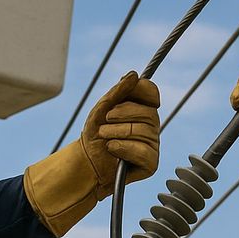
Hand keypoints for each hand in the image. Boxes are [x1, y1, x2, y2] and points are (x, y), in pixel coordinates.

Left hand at [25, 72, 160, 235]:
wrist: (85, 162)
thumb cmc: (94, 134)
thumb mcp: (102, 109)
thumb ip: (118, 92)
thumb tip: (134, 75)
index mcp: (142, 109)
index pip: (151, 92)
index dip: (141, 90)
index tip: (124, 96)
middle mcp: (151, 126)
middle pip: (148, 112)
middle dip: (121, 116)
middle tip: (104, 122)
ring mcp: (153, 144)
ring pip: (143, 132)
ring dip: (116, 133)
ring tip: (104, 138)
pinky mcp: (151, 163)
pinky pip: (143, 151)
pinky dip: (122, 148)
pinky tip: (112, 149)